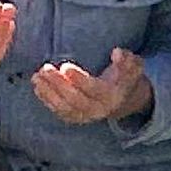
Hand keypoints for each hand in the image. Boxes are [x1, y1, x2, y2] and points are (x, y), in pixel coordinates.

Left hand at [29, 47, 155, 125]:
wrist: (121, 99)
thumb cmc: (124, 77)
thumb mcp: (133, 66)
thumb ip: (127, 59)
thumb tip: (116, 52)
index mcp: (112, 96)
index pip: (93, 89)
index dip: (79, 79)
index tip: (65, 67)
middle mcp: (98, 109)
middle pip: (75, 99)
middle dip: (58, 85)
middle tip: (45, 69)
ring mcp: (85, 116)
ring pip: (64, 108)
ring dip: (48, 93)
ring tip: (37, 77)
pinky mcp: (75, 117)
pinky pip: (59, 111)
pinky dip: (46, 100)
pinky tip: (38, 86)